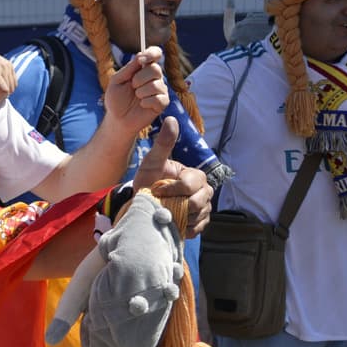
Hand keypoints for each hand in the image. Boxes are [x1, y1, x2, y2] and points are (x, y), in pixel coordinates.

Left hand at [103, 46, 166, 131]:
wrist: (117, 119)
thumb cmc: (116, 99)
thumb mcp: (116, 81)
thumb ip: (128, 69)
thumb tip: (140, 55)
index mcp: (143, 68)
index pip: (155, 53)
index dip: (152, 53)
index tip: (142, 59)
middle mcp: (154, 77)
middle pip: (156, 69)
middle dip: (139, 78)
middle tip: (132, 86)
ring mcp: (160, 90)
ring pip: (157, 84)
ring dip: (141, 92)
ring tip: (136, 97)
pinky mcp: (162, 103)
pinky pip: (159, 98)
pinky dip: (146, 102)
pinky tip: (142, 105)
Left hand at [135, 117, 212, 236]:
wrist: (142, 205)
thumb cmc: (147, 182)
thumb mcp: (151, 162)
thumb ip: (163, 143)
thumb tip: (171, 118)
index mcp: (194, 175)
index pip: (192, 183)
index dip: (173, 189)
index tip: (156, 190)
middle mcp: (204, 191)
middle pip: (199, 201)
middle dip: (177, 204)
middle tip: (161, 203)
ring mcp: (204, 208)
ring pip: (199, 215)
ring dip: (179, 216)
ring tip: (165, 211)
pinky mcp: (200, 223)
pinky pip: (197, 228)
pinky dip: (183, 227)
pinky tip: (171, 222)